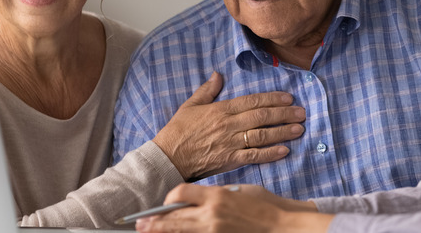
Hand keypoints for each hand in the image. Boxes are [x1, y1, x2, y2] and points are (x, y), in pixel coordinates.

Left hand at [135, 184, 330, 232]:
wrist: (281, 225)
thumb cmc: (263, 204)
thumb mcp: (238, 190)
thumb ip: (215, 194)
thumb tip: (197, 199)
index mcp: (216, 196)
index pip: (180, 194)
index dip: (170, 197)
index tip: (167, 200)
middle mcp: (211, 215)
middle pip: (174, 218)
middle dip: (155, 222)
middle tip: (140, 223)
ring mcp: (214, 231)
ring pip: (181, 232)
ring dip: (163, 231)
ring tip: (148, 230)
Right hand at [153, 72, 305, 180]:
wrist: (168, 157)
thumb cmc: (178, 131)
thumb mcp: (190, 105)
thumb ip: (207, 90)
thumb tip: (218, 74)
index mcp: (221, 109)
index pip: (252, 101)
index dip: (272, 98)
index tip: (288, 97)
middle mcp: (229, 125)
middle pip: (262, 117)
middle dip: (284, 114)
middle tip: (302, 112)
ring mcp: (231, 143)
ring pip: (262, 135)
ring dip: (283, 132)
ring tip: (299, 129)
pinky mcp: (230, 160)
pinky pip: (254, 156)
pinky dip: (270, 153)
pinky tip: (285, 150)